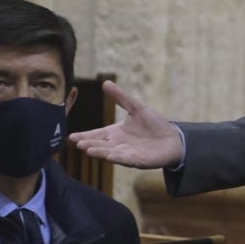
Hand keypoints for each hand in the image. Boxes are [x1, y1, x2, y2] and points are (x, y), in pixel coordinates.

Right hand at [68, 80, 184, 168]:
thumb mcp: (137, 108)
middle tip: (78, 144)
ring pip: (111, 153)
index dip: (84, 136)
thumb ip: (121, 98)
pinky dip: (118, 158)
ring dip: (100, 152)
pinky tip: (110, 156)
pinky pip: (127, 159)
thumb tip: (106, 82)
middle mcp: (118, 145)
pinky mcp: (139, 160)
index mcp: (115, 133)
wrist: (173, 139)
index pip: (96, 135)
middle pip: (101, 145)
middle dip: (90, 145)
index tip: (71, 137)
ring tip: (88, 150)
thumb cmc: (154, 124)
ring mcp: (128, 154)